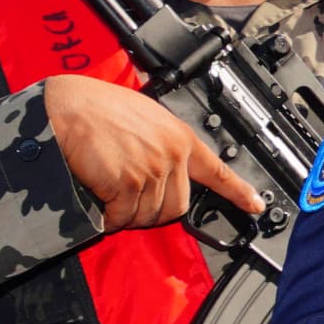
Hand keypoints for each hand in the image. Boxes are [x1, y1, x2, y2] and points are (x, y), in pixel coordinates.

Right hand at [37, 76, 262, 232]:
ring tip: (111, 191)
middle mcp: (172, 154)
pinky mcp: (128, 183)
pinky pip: (123, 217)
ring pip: (148, 215)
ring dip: (127, 213)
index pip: (217, 170)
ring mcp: (152, 169)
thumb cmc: (98, 109)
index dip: (238, 192)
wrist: (68, 106)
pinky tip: (100, 201)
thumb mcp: (147, 118)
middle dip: (153, 211)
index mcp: (181, 138)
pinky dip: (109, 217)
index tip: (254, 205)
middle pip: (177, 207)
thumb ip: (164, 144)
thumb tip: (167, 169)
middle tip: (130, 199)